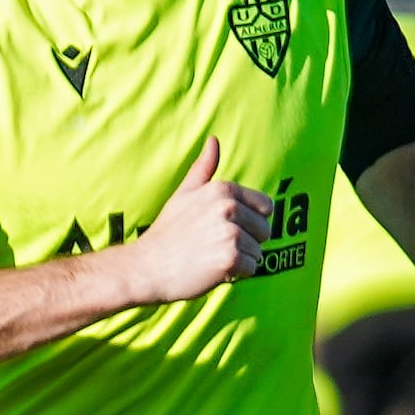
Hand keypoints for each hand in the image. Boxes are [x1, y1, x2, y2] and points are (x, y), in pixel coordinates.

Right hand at [117, 139, 270, 308]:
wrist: (147, 267)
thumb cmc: (168, 232)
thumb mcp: (184, 194)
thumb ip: (204, 169)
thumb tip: (214, 140)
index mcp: (224, 189)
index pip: (266, 207)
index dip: (251, 222)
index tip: (226, 228)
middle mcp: (229, 207)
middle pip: (265, 231)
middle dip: (247, 242)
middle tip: (215, 245)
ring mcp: (230, 233)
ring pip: (258, 252)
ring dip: (241, 260)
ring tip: (211, 256)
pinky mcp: (230, 258)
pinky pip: (252, 269)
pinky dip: (237, 274)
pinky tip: (212, 269)